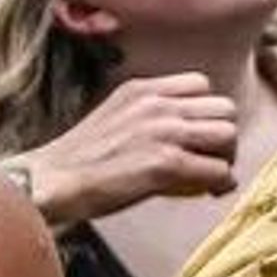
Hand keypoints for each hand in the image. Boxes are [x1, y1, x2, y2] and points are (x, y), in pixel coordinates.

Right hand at [25, 74, 239, 226]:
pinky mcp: (166, 164)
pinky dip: (220, 182)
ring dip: (226, 157)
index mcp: (143, 89)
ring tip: (212, 174)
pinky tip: (210, 191)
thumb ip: (151, 114)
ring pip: (228, 135)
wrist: (48, 181)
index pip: (202, 85)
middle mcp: (158, 105)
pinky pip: (218, 170)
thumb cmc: (79, 157)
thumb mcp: (115, 114)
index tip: (199, 133)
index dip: (206, 112)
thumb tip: (190, 131)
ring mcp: (164, 133)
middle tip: (212, 157)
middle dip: (223, 135)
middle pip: (224, 109)